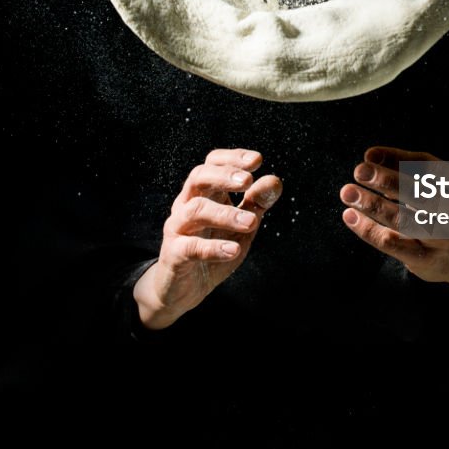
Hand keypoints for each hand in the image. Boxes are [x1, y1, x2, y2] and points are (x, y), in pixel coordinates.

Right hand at [134, 148, 281, 328]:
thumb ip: (256, 204)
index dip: (232, 158)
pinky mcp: (174, 255)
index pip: (212, 164)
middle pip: (198, 177)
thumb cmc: (213, 251)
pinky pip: (190, 247)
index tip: (257, 160)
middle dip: (223, 176)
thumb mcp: (241, 226)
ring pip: (195, 210)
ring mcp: (178, 228)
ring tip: (251, 221)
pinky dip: (213, 248)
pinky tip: (234, 249)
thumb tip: (275, 180)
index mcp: (204, 194)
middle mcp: (187, 205)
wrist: (183, 290)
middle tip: (247, 180)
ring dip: (225, 214)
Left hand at [340, 146, 448, 301]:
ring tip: (348, 192)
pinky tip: (350, 216)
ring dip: (374, 205)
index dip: (395, 158)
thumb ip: (403, 166)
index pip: (424, 165)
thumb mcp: (433, 182)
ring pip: (404, 219)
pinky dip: (369, 229)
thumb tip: (370, 155)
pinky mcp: (424, 259)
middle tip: (360, 170)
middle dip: (387, 180)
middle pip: (419, 192)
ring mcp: (441, 237)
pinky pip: (393, 242)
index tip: (368, 155)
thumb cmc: (442, 208)